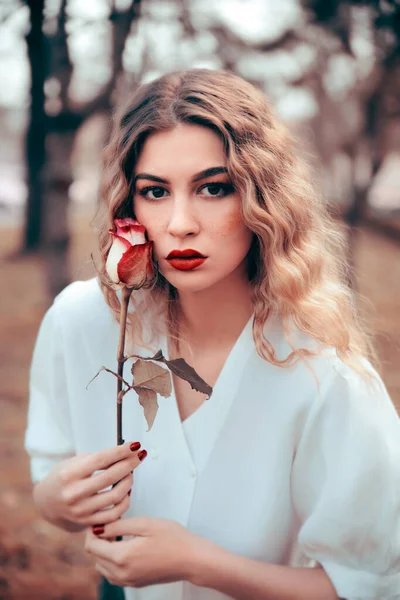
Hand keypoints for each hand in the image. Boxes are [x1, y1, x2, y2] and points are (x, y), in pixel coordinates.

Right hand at [34, 442, 146, 527]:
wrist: (47, 504)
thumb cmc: (63, 478)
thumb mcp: (72, 462)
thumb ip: (95, 459)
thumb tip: (123, 454)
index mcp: (69, 474)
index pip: (101, 459)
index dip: (121, 451)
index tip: (135, 445)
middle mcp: (74, 494)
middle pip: (111, 477)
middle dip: (130, 463)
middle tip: (139, 455)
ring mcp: (81, 511)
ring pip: (116, 496)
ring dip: (129, 481)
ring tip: (131, 473)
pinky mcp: (88, 523)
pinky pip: (115, 514)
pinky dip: (125, 501)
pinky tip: (127, 491)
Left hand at [84, 517, 212, 587]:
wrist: (192, 559)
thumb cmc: (173, 538)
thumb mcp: (145, 523)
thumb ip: (118, 525)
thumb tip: (99, 528)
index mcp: (122, 557)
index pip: (92, 545)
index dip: (92, 530)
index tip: (100, 518)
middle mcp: (121, 573)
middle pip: (94, 557)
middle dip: (97, 540)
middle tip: (109, 523)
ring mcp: (127, 581)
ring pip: (101, 567)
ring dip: (103, 551)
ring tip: (117, 534)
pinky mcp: (134, 583)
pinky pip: (112, 574)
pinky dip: (111, 561)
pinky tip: (124, 548)